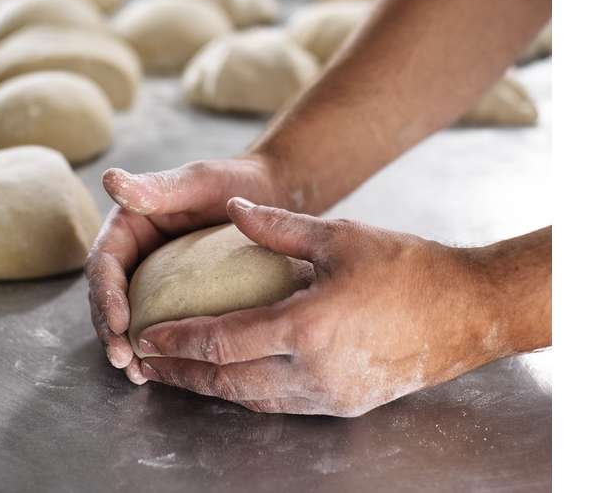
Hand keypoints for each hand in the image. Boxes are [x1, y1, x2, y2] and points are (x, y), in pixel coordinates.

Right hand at [86, 156, 288, 383]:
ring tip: (138, 373)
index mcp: (129, 227)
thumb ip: (156, 187)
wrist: (272, 198)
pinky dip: (157, 349)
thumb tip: (109, 179)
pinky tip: (163, 371)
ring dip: (128, 347)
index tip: (118, 321)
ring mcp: (154, 281)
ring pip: (129, 319)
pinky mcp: (177, 302)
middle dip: (111, 331)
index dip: (105, 294)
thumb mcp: (198, 182)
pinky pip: (160, 327)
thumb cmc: (235, 184)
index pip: (103, 263)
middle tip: (125, 359)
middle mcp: (135, 256)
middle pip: (108, 298)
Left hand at [134, 198, 550, 416]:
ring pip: (252, 400)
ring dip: (210, 388)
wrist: (469, 311)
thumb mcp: (340, 236)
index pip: (223, 341)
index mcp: (308, 327)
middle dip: (181, 373)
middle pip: (228, 381)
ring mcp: (331, 396)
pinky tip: (232, 379)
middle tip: (144, 362)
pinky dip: (247, 393)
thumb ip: (278, 227)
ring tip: (177, 375)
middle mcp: (315, 371)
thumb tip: (232, 208)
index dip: (178, 340)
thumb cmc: (407, 267)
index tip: (144, 335)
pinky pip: (281, 404)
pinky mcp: (346, 405)